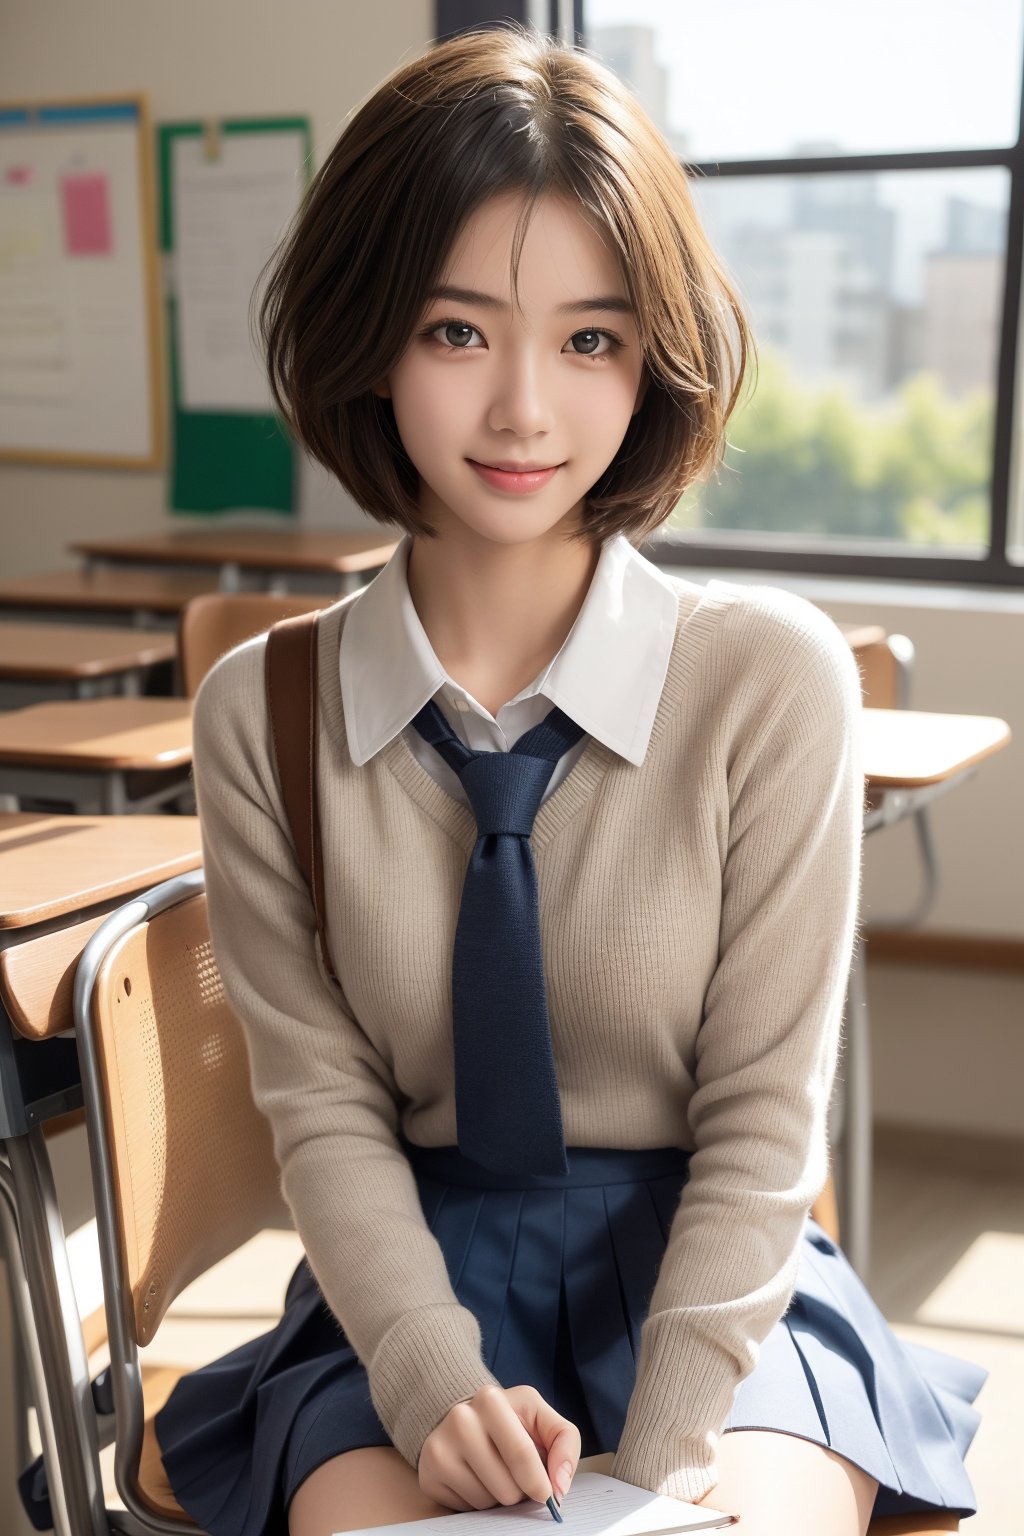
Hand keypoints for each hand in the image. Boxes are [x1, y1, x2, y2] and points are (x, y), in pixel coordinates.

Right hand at [418, 1383, 580, 1512]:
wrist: (462, 1420)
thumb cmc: (508, 1421)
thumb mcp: (539, 1417)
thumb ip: (565, 1440)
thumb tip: (560, 1484)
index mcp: (490, 1400)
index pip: (522, 1454)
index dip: (540, 1482)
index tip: (547, 1494)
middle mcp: (460, 1419)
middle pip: (507, 1487)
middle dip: (520, 1491)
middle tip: (515, 1474)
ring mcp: (440, 1447)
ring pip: (488, 1502)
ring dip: (499, 1497)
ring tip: (494, 1472)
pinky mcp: (429, 1476)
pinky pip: (467, 1510)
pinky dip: (478, 1503)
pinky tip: (475, 1479)